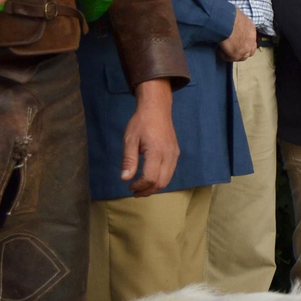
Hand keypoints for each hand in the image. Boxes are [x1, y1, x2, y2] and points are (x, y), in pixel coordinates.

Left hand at [121, 79, 178, 195]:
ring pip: (168, 179)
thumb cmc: (141, 122)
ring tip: (141, 188)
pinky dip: (161, 179)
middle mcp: (169, 155)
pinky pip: (170, 172)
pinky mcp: (176, 153)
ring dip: (155, 187)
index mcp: (156, 152)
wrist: (157, 108)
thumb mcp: (130, 140)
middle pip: (162, 182)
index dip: (139, 186)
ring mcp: (174, 154)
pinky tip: (150, 177)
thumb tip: (125, 179)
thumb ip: (129, 160)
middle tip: (135, 192)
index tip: (129, 186)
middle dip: (148, 191)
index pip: (150, 178)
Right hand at [218, 10, 257, 62]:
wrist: (226, 21)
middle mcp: (251, 40)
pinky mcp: (236, 54)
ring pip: (241, 57)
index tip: (238, 41)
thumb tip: (232, 23)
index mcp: (251, 29)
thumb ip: (238, 22)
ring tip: (225, 50)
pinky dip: (224, 55)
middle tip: (233, 48)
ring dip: (234, 54)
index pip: (251, 40)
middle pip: (250, 51)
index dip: (245, 42)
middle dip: (242, 51)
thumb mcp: (237, 16)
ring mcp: (245, 49)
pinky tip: (219, 51)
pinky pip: (230, 58)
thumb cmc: (229, 15)